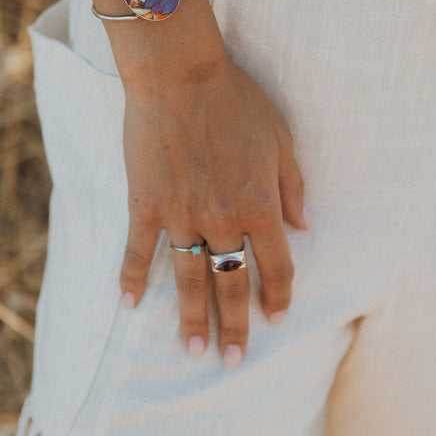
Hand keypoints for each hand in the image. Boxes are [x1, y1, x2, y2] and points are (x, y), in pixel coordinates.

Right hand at [118, 45, 308, 366]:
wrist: (180, 74)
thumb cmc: (235, 99)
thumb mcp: (281, 138)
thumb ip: (293, 186)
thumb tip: (306, 226)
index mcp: (261, 205)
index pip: (276, 266)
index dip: (278, 296)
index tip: (275, 318)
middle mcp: (223, 219)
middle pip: (231, 284)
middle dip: (234, 326)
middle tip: (231, 361)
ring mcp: (181, 215)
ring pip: (188, 279)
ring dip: (191, 317)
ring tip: (193, 349)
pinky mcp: (146, 204)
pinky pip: (138, 251)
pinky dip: (132, 279)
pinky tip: (129, 305)